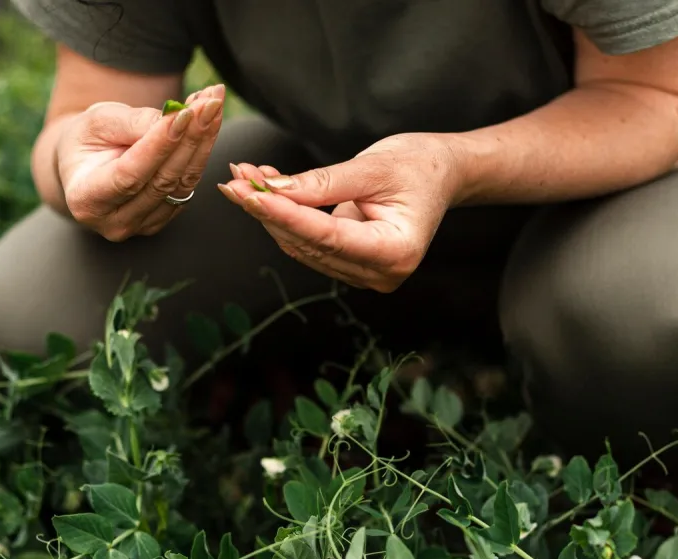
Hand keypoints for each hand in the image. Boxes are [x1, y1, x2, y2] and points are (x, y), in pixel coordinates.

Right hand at [56, 85, 225, 240]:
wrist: (87, 162)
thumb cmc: (87, 139)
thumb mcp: (98, 122)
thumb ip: (134, 123)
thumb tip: (176, 119)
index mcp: (87, 200)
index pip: (130, 175)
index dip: (160, 145)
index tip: (184, 113)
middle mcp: (115, 222)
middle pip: (162, 180)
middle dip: (190, 137)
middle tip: (209, 102)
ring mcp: (142, 225)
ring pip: (182, 184)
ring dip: (203, 141)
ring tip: (213, 104)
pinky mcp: (163, 218)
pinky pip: (189, 185)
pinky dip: (202, 151)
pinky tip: (208, 122)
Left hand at [217, 133, 460, 291]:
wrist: (441, 174)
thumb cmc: (418, 166)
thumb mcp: (373, 167)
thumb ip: (323, 183)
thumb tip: (272, 189)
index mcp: (395, 252)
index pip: (328, 237)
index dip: (286, 215)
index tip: (250, 194)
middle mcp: (380, 273)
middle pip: (309, 245)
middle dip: (269, 210)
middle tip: (235, 178)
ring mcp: (364, 273)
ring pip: (301, 246)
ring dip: (269, 212)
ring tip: (245, 176)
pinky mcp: (350, 265)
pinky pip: (307, 242)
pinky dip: (284, 215)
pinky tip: (264, 187)